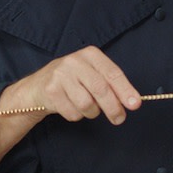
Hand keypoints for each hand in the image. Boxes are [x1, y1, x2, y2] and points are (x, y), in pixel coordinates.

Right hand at [3, 46, 140, 125]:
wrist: (37, 86)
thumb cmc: (72, 81)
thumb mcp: (92, 75)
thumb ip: (111, 85)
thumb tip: (132, 101)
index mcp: (90, 54)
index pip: (112, 73)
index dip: (125, 90)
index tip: (135, 104)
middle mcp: (74, 61)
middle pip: (101, 89)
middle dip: (113, 107)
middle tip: (119, 118)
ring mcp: (61, 75)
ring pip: (87, 104)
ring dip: (91, 112)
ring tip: (86, 106)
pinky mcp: (51, 91)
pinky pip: (73, 113)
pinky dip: (76, 115)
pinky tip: (69, 106)